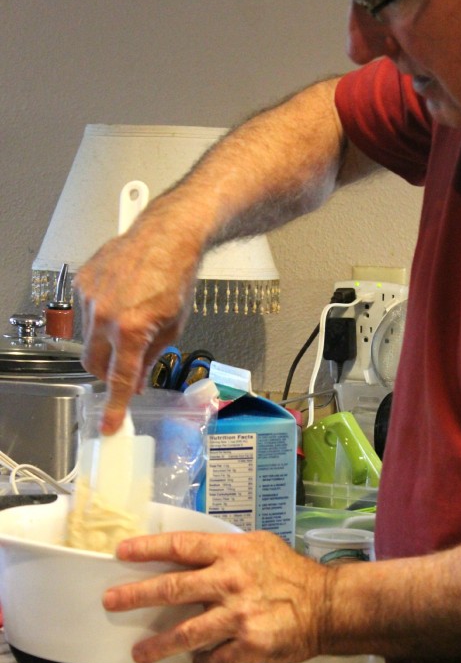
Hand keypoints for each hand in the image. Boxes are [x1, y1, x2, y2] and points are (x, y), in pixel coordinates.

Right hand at [74, 211, 200, 433]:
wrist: (167, 237)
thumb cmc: (176, 276)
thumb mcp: (173, 327)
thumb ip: (150, 358)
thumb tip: (136, 382)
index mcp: (132, 329)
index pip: (119, 379)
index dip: (115, 406)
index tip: (109, 425)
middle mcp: (105, 315)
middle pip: (94, 364)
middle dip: (108, 373)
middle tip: (125, 369)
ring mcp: (90, 298)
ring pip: (88, 339)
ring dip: (105, 342)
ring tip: (129, 320)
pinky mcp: (82, 283)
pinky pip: (84, 314)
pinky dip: (99, 318)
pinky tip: (120, 303)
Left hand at [102, 529, 331, 662]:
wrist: (328, 605)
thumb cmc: (294, 574)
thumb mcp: (259, 546)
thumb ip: (227, 551)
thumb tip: (194, 554)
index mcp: (231, 553)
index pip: (180, 547)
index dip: (148, 549)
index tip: (121, 552)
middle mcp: (229, 582)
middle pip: (172, 589)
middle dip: (135, 596)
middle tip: (111, 602)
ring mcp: (238, 615)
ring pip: (186, 633)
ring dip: (159, 645)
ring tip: (139, 654)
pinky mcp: (248, 644)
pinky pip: (214, 657)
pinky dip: (202, 661)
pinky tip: (196, 661)